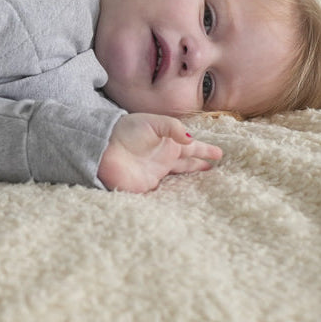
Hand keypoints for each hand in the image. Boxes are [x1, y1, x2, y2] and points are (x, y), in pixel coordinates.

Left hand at [97, 113, 221, 192]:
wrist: (102, 147)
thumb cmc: (125, 130)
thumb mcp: (152, 123)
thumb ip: (173, 128)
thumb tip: (191, 141)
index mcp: (167, 142)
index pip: (191, 147)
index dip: (205, 150)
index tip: (220, 154)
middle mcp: (163, 158)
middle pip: (187, 163)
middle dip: (200, 165)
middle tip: (215, 169)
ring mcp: (155, 173)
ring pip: (178, 178)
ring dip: (190, 180)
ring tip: (206, 184)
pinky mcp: (147, 187)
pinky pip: (165, 192)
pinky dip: (174, 195)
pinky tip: (183, 199)